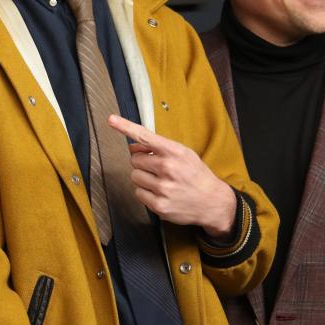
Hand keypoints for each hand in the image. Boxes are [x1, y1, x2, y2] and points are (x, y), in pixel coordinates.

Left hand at [108, 115, 235, 238]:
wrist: (213, 202)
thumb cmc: (195, 175)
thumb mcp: (183, 154)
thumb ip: (158, 148)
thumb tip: (132, 146)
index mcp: (175, 152)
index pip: (145, 136)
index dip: (125, 127)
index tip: (111, 119)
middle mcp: (168, 168)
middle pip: (134, 159)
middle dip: (142, 163)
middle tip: (157, 169)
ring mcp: (163, 188)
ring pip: (134, 176)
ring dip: (143, 178)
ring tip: (160, 182)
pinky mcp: (159, 205)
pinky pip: (138, 193)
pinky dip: (145, 193)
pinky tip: (161, 193)